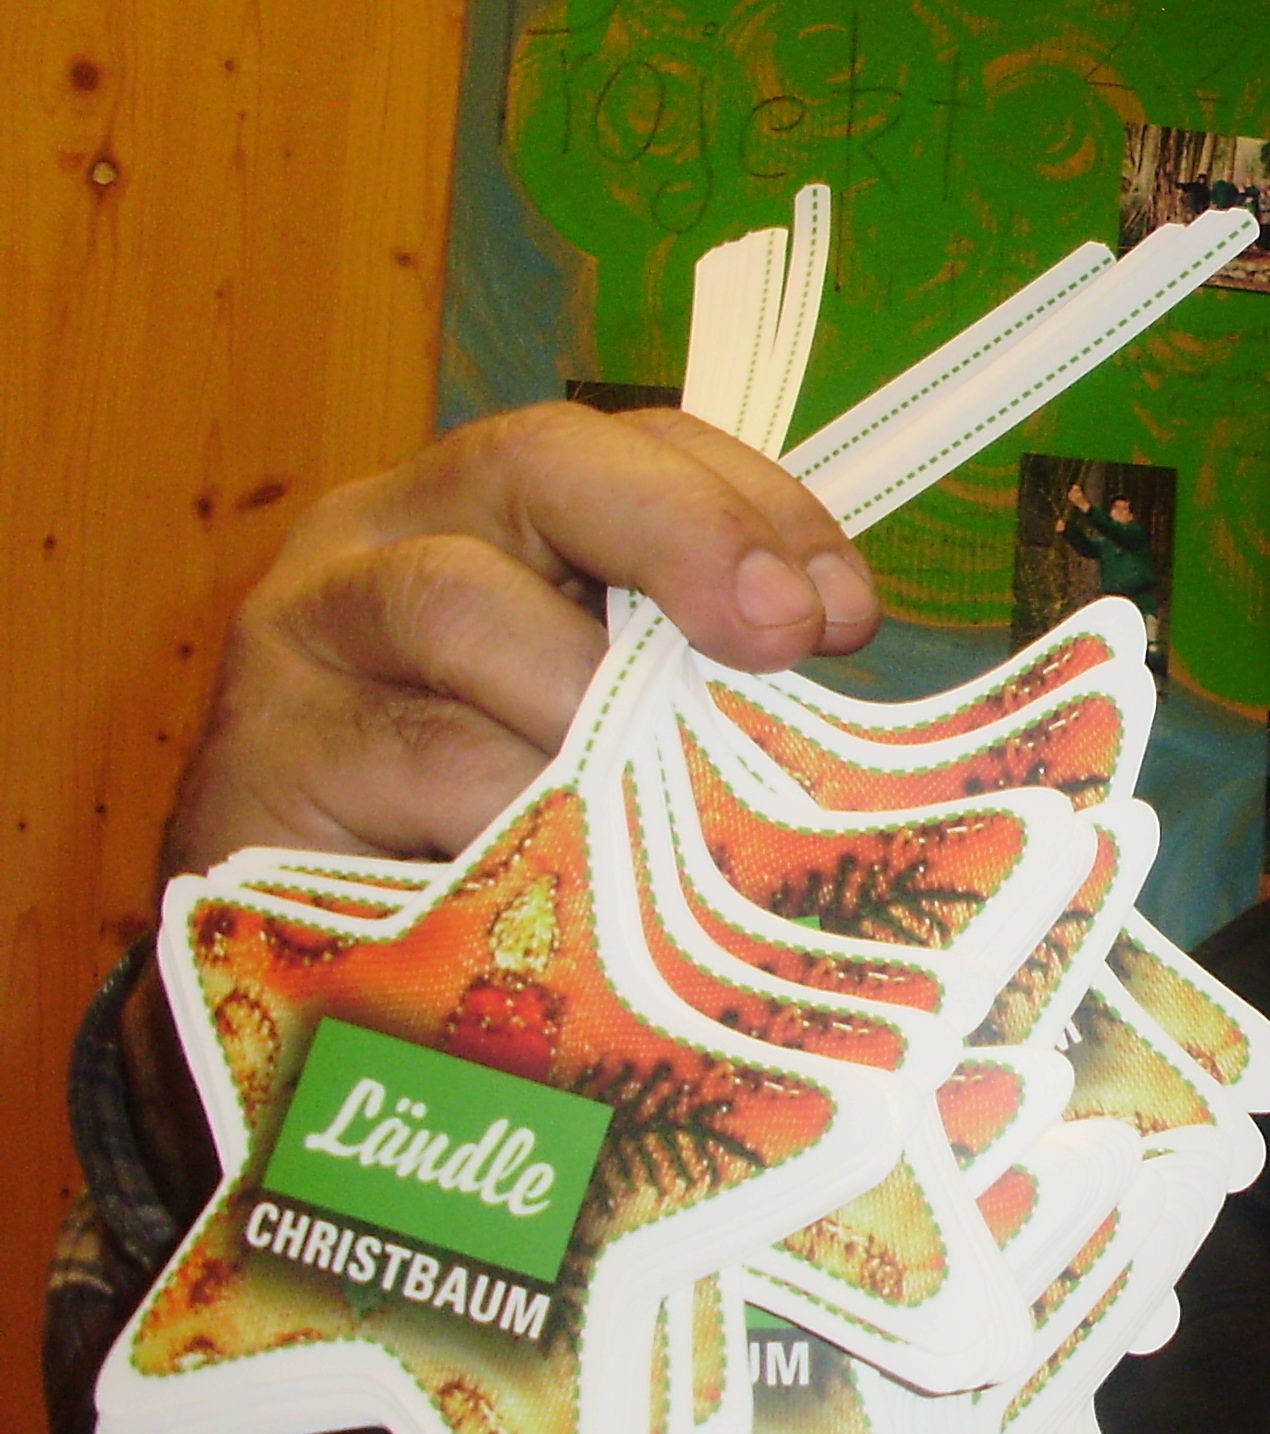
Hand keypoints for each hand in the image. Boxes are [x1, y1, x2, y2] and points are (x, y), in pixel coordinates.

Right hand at [164, 402, 878, 875]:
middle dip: (686, 531)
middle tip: (781, 633)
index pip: (635, 443)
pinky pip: (418, 754)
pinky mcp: (261, 755)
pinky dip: (521, 809)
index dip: (756, 505)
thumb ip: (695, 692)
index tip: (844, 614)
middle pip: (542, 460)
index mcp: (489, 517)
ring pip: (461, 598)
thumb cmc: (481, 853)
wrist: (293, 990)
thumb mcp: (605, 746)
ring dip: (595, 696)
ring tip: (669, 791)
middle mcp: (387, 539)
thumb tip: (837, 692)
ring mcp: (306, 637)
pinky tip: (576, 874)